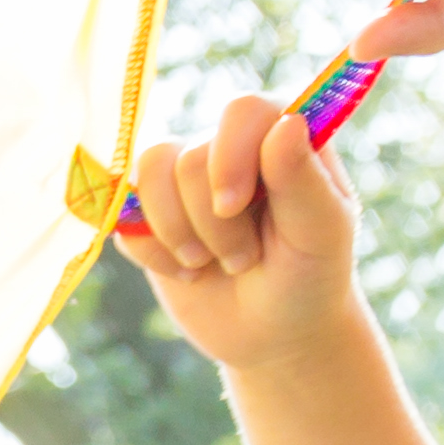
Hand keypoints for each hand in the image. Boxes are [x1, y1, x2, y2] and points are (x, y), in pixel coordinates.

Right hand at [123, 92, 369, 378]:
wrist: (273, 332)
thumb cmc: (310, 276)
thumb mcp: (320, 232)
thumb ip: (303, 178)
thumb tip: (286, 123)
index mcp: (282, 135)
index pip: (242, 112)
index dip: (229, 158)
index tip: (234, 209)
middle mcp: (230, 144)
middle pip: (189, 158)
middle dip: (210, 223)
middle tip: (244, 258)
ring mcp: (185, 178)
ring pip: (149, 174)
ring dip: (176, 233)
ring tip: (209, 263)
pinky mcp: (149, 213)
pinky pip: (123, 215)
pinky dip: (152, 253)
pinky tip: (186, 272)